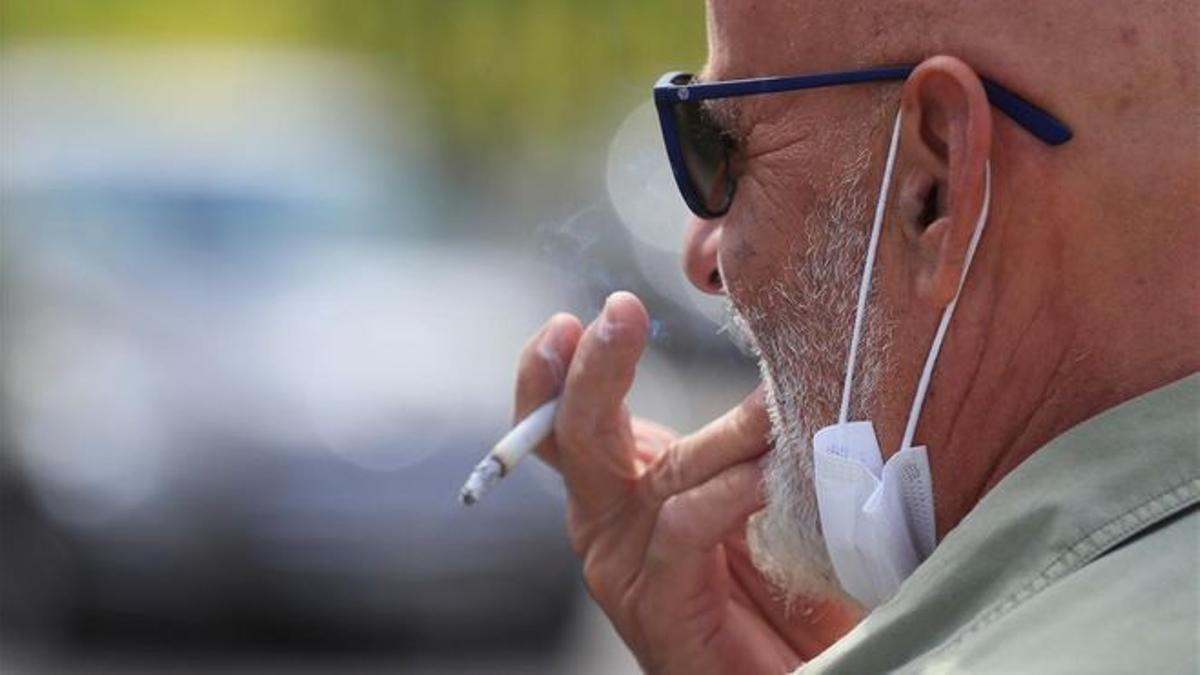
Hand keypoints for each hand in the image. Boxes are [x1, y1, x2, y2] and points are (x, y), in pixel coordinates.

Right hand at [514, 292, 859, 674]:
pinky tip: (768, 480)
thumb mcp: (752, 491)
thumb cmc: (775, 586)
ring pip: (654, 474)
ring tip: (778, 410)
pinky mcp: (654, 606)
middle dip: (593, 370)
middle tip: (617, 313)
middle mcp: (610, 522)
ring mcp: (624, 567)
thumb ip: (743, 442)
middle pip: (578, 435)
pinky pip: (681, 528)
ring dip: (723, 436)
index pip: (568, 420)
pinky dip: (727, 495)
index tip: (570, 320)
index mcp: (622, 487)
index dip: (557, 371)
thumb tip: (775, 372)